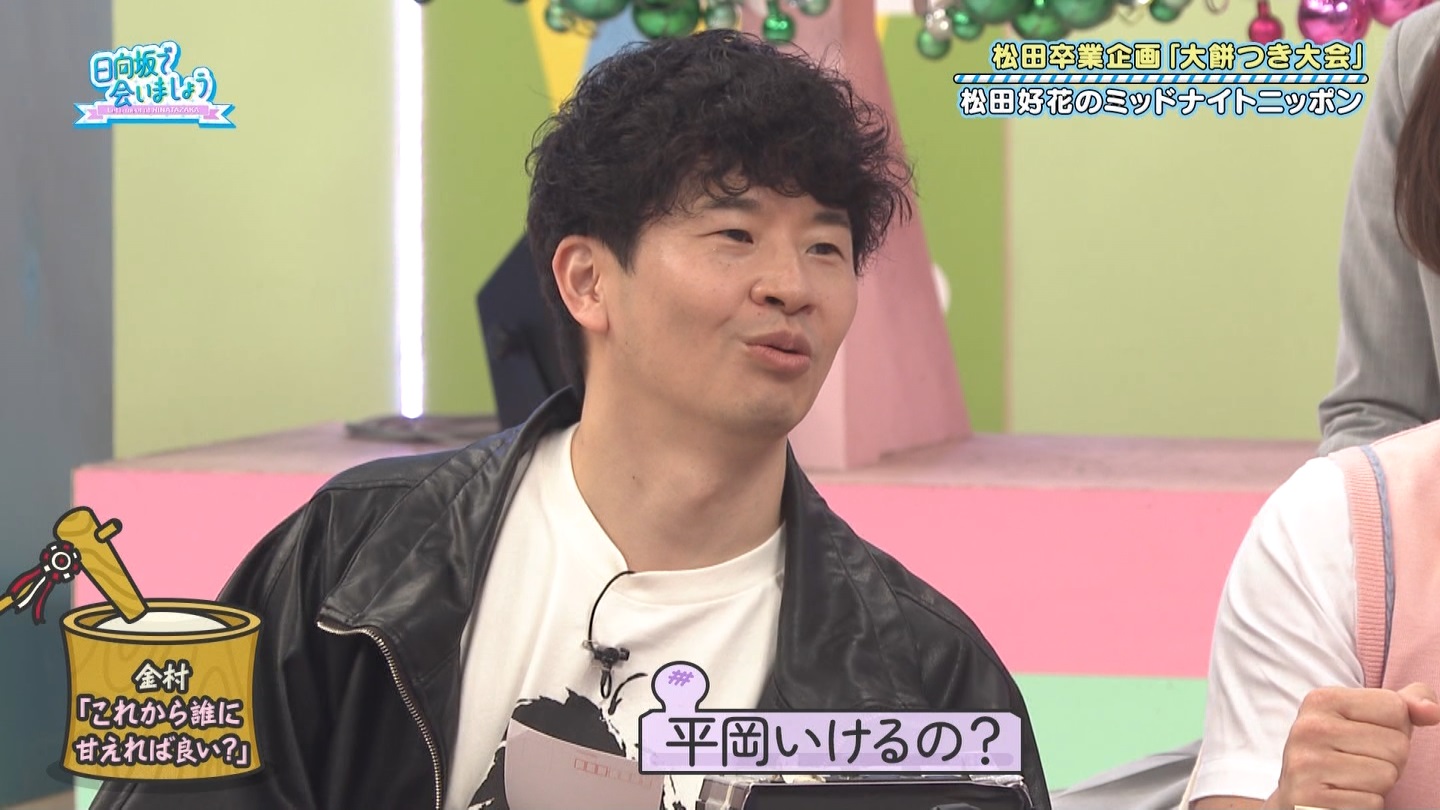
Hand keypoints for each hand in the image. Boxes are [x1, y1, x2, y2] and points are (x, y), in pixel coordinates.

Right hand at [1268, 683, 1439, 809]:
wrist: (1300, 794)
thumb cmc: (1342, 753)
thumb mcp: (1367, 719)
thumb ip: (1404, 704)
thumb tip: (1432, 712)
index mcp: (1321, 700)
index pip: (1396, 707)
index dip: (1395, 728)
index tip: (1366, 737)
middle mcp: (1308, 728)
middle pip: (1396, 744)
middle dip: (1389, 760)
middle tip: (1359, 763)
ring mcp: (1306, 764)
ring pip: (1386, 775)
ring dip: (1377, 784)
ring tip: (1351, 780)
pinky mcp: (1310, 799)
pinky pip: (1372, 802)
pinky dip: (1365, 803)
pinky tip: (1343, 796)